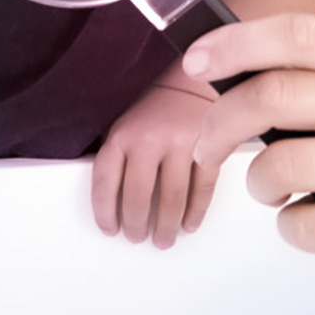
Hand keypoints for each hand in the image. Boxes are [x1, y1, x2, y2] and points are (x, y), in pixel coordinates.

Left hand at [90, 71, 219, 248]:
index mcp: (123, 134)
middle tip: (138, 237)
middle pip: (138, 197)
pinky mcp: (210, 145)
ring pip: (172, 199)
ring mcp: (181, 142)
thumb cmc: (158, 105)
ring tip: (164, 238)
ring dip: (167, 226)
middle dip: (136, 225)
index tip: (109, 229)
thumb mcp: (127, 123)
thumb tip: (113, 201)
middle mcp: (149, 139)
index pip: (104, 182)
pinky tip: (190, 223)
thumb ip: (120, 155)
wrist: (195, 76)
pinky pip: (202, 188)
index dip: (104, 212)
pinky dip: (196, 212)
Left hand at [184, 13, 314, 280]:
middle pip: (276, 95)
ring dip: (255, 182)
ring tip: (271, 186)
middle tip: (205, 145)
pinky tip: (307, 216)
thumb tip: (222, 70)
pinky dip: (286, 224)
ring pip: (280, 164)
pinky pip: (300, 225)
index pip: (297, 34)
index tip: (195, 61)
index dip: (236, 43)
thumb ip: (312, 73)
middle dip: (220, 123)